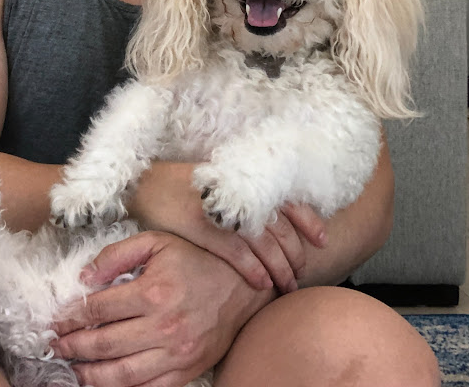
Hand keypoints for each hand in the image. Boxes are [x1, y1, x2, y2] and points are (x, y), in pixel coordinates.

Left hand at [52, 231, 269, 386]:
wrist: (243, 289)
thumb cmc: (197, 261)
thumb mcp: (158, 243)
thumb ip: (119, 253)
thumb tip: (85, 276)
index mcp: (154, 291)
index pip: (98, 309)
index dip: (70, 316)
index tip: (56, 319)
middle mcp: (163, 326)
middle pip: (102, 344)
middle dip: (71, 346)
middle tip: (54, 346)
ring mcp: (175, 353)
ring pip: (120, 374)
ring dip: (88, 374)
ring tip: (71, 368)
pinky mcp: (185, 371)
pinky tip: (103, 382)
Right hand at [130, 163, 327, 292]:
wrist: (145, 185)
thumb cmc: (183, 186)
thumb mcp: (218, 184)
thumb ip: (245, 196)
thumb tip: (276, 219)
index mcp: (243, 180)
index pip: (287, 200)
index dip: (308, 221)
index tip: (323, 241)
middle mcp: (236, 193)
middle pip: (280, 227)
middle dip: (296, 254)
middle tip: (302, 275)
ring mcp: (219, 210)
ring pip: (263, 243)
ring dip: (280, 267)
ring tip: (287, 287)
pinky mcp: (200, 226)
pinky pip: (235, 252)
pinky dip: (253, 268)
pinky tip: (262, 283)